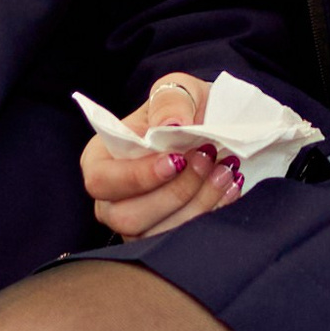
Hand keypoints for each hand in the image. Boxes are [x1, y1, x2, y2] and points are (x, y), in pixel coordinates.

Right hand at [83, 73, 240, 240]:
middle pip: (127, 217)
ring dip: (197, 205)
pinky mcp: (162, 236)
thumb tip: (170, 125)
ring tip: (224, 172)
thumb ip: (170, 102)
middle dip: (174, 193)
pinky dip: (210, 215)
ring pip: (157, 235)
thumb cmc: (182, 108)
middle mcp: (110, 198)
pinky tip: (229, 188)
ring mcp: (134, 223)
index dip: (138, 177)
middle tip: (208, 160)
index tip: (177, 160)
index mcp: (100, 159)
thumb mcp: (177, 89)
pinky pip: (181, 241)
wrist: (207, 125)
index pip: (102, 181)